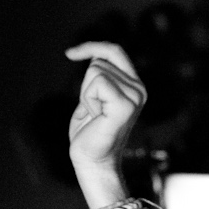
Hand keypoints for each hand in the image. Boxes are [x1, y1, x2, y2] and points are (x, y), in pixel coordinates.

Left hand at [63, 41, 146, 196]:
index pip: (115, 50)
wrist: (92, 162)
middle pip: (100, 62)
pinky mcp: (125, 105)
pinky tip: (96, 117)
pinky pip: (97, 83)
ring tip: (96, 115)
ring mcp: (135, 96)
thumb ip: (99, 77)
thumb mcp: (93, 97)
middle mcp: (139, 89)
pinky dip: (88, 99)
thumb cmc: (89, 133)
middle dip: (86, 84)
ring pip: (96, 71)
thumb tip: (95, 56)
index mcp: (134, 85)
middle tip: (93, 110)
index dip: (92, 47)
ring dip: (87, 94)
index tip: (69, 54)